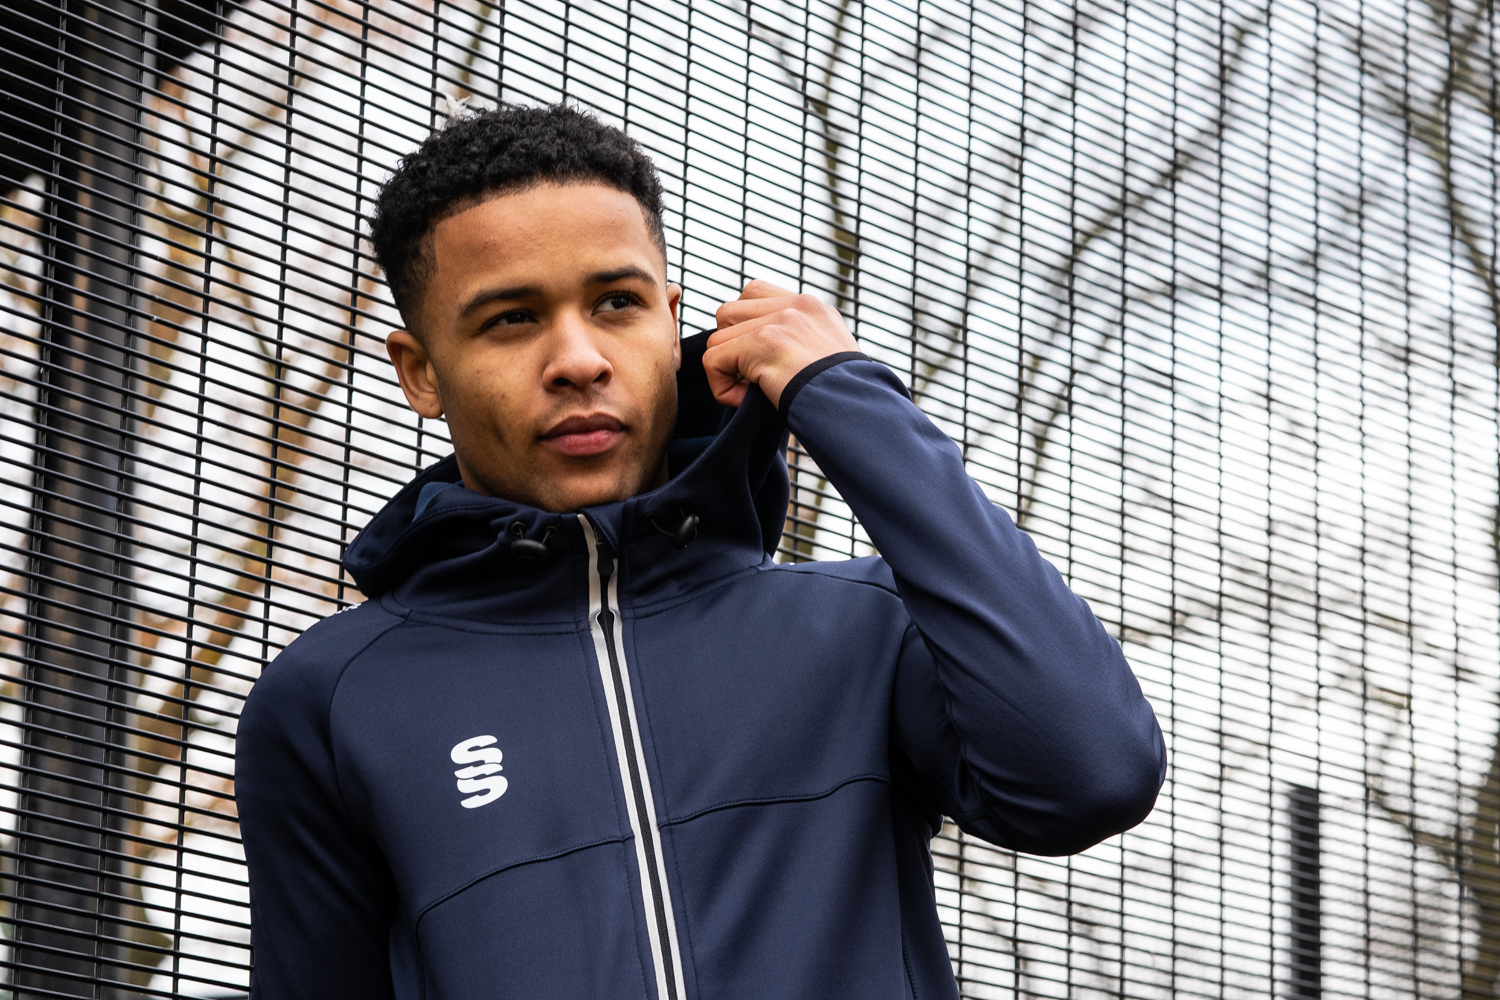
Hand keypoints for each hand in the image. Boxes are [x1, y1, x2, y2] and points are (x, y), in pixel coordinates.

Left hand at [705, 280, 859, 407]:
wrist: (855, 407)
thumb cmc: (844, 395)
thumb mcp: (828, 355)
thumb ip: (798, 342)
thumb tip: (764, 356)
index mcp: (810, 306)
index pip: (754, 293)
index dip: (745, 327)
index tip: (760, 358)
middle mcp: (793, 307)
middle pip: (729, 313)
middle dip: (731, 346)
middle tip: (752, 377)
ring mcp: (777, 322)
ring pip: (718, 338)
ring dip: (726, 368)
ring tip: (751, 390)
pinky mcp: (761, 343)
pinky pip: (713, 361)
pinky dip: (721, 387)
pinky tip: (745, 400)